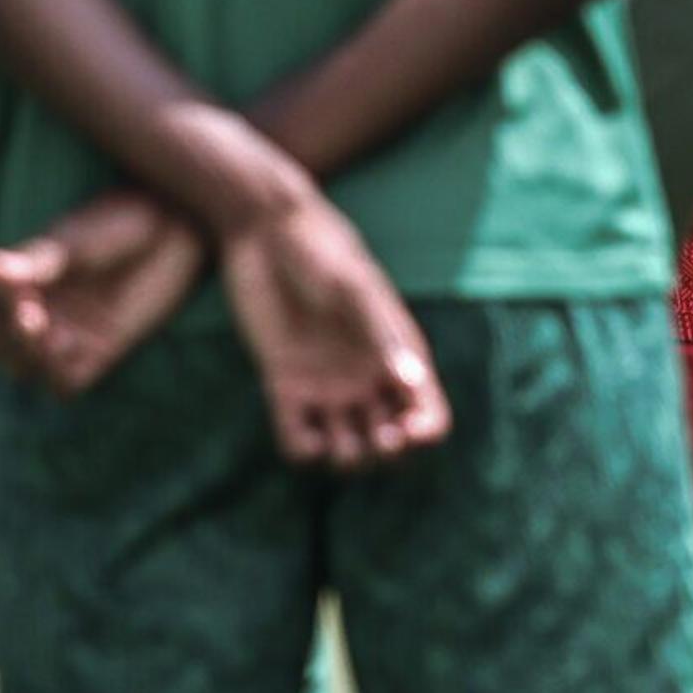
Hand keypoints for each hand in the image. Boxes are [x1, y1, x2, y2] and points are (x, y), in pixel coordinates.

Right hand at [0, 188, 206, 393]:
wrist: (173, 233)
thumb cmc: (118, 226)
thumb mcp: (72, 242)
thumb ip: (34, 264)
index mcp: (16, 282)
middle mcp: (33, 313)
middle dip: (3, 332)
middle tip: (27, 314)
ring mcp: (62, 337)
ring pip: (23, 367)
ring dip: (28, 355)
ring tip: (46, 334)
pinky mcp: (96, 356)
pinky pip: (65, 383)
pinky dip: (58, 373)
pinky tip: (70, 349)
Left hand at [220, 197, 452, 470]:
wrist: (265, 232)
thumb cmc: (320, 251)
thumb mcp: (354, 289)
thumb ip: (381, 334)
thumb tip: (411, 384)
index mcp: (398, 354)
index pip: (428, 413)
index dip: (424, 433)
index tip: (407, 430)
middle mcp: (367, 377)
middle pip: (393, 443)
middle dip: (390, 454)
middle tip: (378, 438)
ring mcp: (327, 386)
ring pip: (349, 451)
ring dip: (349, 461)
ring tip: (338, 444)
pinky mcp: (285, 387)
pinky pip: (299, 441)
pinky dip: (305, 451)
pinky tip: (305, 436)